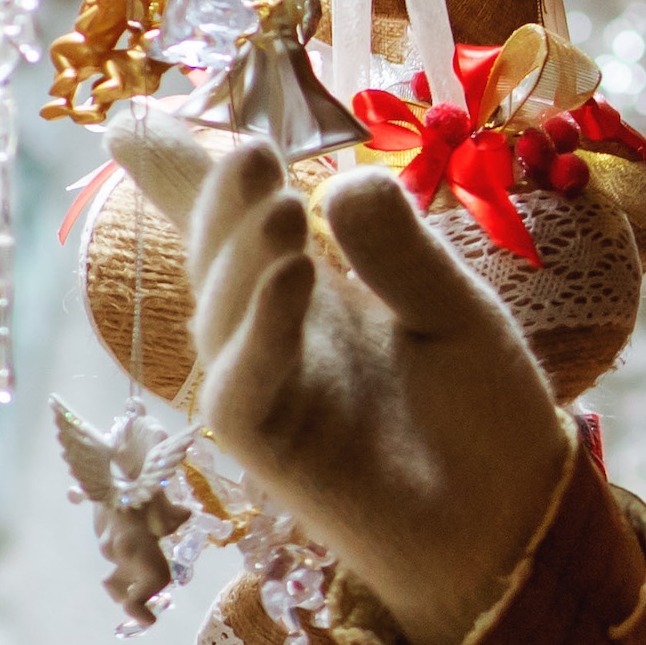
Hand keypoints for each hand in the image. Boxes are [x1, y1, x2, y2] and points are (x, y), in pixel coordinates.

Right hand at [144, 115, 569, 644]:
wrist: (515, 521)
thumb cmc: (482, 417)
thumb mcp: (455, 311)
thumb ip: (402, 252)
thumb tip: (342, 180)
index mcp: (308, 294)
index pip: (235, 223)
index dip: (181, 174)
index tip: (130, 123)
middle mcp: (271, 335)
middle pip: (218, 258)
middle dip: (219, 202)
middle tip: (249, 149)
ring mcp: (265, 391)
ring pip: (222, 315)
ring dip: (245, 256)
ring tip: (286, 205)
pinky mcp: (270, 448)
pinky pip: (243, 386)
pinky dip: (261, 330)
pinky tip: (291, 278)